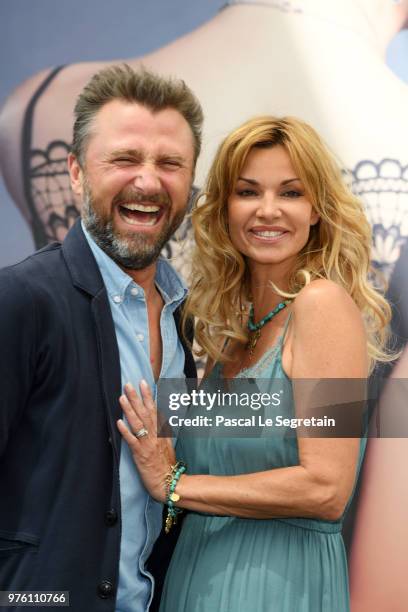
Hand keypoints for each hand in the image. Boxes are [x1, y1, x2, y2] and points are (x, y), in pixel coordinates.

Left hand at [117, 380, 175, 501]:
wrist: (168, 482)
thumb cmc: (167, 464)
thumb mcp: (167, 444)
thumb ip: (162, 430)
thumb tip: (158, 418)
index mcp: (161, 432)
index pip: (154, 409)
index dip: (148, 396)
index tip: (143, 383)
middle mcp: (155, 435)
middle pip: (145, 412)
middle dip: (137, 397)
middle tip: (129, 384)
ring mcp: (147, 444)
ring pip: (138, 423)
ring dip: (129, 410)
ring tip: (122, 397)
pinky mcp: (140, 455)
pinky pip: (132, 441)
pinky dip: (126, 431)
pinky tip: (119, 422)